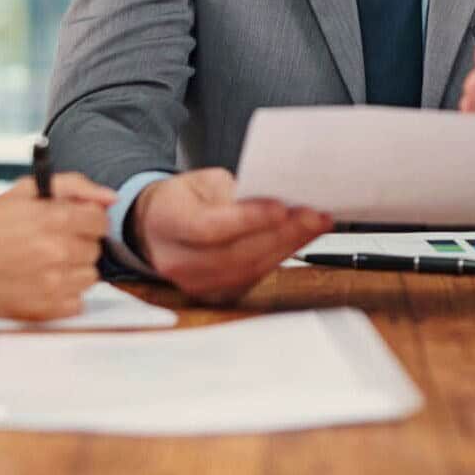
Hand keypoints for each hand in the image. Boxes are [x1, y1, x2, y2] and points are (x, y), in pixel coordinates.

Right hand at [0, 173, 114, 320]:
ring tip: (42, 264)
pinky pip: (76, 303)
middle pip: (95, 249)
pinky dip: (64, 295)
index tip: (69, 223)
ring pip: (89, 277)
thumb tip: (111, 199)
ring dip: (73, 270)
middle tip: (48, 243)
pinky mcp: (42, 311)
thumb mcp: (25, 191)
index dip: (85, 220)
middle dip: (77, 243)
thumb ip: (74, 186)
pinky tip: (39, 283)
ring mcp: (51, 284)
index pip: (100, 221)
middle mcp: (58, 252)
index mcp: (55, 218)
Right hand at [130, 168, 332, 303]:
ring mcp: (197, 284)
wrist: (157, 226)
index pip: (210, 228)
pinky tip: (302, 239)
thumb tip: (276, 198)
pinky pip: (254, 277)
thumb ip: (233, 190)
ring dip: (289, 246)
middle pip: (236, 254)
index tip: (282, 207)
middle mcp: (179, 262)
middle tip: (314, 215)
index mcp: (167, 224)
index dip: (248, 220)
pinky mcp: (218, 293)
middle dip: (281, 234)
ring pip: (250, 270)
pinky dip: (281, 256)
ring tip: (316, 224)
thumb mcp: (202, 180)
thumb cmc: (183, 198)